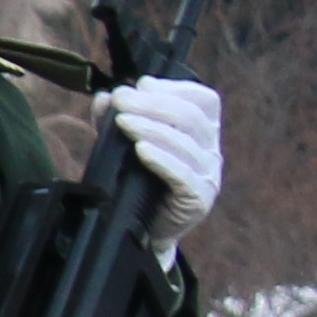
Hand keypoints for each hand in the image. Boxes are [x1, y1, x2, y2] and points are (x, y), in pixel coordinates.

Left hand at [101, 76, 221, 250]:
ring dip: (151, 128)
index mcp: (203, 132)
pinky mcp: (198, 198)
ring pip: (185, 143)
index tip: (141, 84)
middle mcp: (211, 150)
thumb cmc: (140, 182)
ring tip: (122, 122)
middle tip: (121, 99)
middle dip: (152, 104)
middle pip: (190, 117)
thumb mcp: (128, 144)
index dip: (174, 88)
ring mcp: (209, 175)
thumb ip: (117, 119)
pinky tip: (141, 150)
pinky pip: (183, 174)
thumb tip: (105, 96)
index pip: (204, 100)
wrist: (145, 232)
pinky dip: (161, 158)